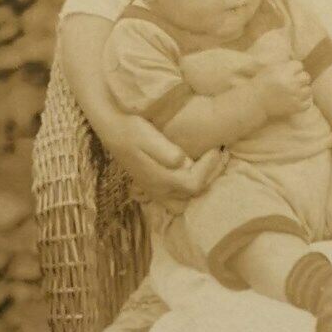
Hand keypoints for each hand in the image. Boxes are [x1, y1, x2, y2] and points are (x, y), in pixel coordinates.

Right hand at [106, 114, 227, 211]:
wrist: (112, 128)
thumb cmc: (131, 129)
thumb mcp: (147, 136)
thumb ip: (166, 151)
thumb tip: (184, 161)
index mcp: (161, 179)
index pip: (195, 183)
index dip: (210, 167)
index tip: (216, 148)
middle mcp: (159, 190)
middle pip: (194, 194)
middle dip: (211, 175)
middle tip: (220, 154)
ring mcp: (155, 191)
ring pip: (184, 202)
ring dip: (199, 186)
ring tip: (208, 165)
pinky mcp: (152, 187)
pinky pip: (174, 200)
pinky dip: (187, 190)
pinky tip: (192, 171)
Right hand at [255, 61, 312, 117]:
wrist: (255, 101)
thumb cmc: (262, 84)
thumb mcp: (270, 69)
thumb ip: (284, 65)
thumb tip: (298, 62)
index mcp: (284, 71)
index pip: (299, 65)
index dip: (294, 69)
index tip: (289, 73)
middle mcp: (291, 83)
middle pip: (306, 77)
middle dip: (300, 78)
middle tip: (293, 82)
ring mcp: (294, 96)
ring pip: (309, 90)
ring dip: (303, 90)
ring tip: (295, 92)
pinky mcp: (295, 107)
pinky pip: (308, 103)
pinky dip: (304, 102)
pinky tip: (297, 100)